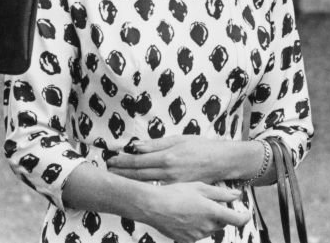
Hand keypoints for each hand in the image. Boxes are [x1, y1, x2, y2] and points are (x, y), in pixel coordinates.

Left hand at [108, 137, 240, 183]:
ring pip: (144, 183)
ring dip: (128, 180)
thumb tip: (136, 146)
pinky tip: (134, 186)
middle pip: (138, 174)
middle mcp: (168, 172)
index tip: (111, 159)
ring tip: (116, 178)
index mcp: (167, 157)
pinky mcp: (177, 190)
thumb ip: (156, 144)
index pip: (138, 160)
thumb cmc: (201, 147)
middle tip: (107, 170)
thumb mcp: (179, 139)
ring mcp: (172, 184)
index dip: (122, 161)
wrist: (221, 162)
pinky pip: (156, 189)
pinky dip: (143, 187)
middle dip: (121, 172)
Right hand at [142, 182, 248, 242]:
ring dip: (208, 221)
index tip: (246, 214)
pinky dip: (196, 227)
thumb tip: (237, 195)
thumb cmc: (176, 192)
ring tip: (193, 208)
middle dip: (221, 215)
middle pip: (222, 223)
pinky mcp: (186, 241)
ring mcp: (196, 236)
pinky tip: (186, 217)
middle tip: (210, 203)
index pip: (237, 220)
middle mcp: (206, 226)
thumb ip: (221, 193)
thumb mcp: (200, 187)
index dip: (245, 217)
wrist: (153, 206)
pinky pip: (197, 235)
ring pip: (210, 229)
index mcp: (213, 212)